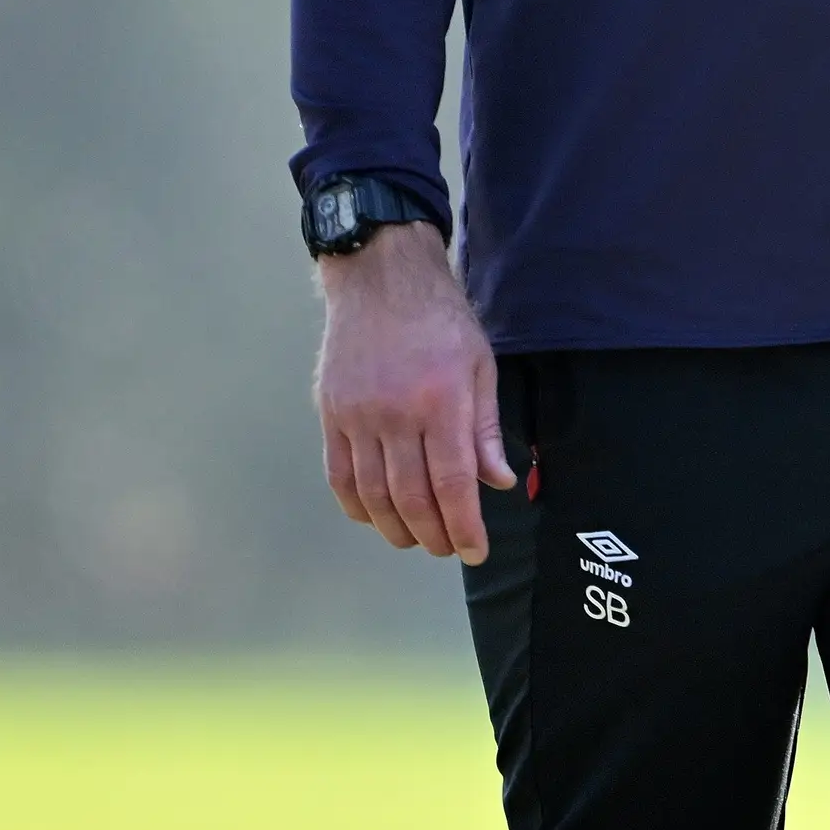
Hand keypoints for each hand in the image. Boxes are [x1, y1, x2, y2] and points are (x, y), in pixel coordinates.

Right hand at [312, 221, 512, 559]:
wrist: (380, 278)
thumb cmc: (441, 319)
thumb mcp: (480, 365)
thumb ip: (485, 428)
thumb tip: (498, 482)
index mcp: (441, 400)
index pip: (452, 482)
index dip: (464, 525)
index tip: (475, 551)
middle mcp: (396, 413)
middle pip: (411, 496)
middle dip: (432, 534)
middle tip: (447, 550)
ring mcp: (357, 415)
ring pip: (373, 494)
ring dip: (395, 528)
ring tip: (416, 539)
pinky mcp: (331, 414)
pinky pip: (340, 476)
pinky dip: (357, 506)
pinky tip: (376, 516)